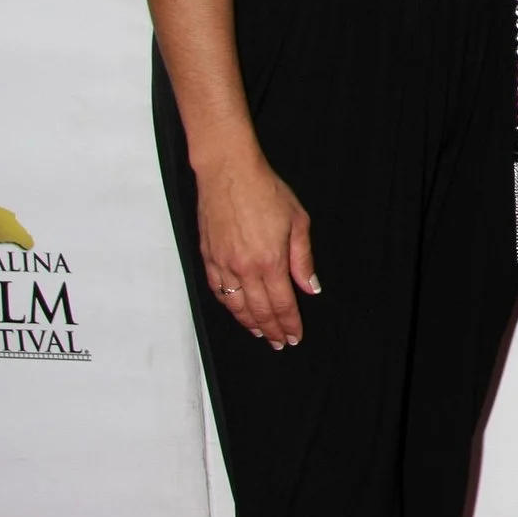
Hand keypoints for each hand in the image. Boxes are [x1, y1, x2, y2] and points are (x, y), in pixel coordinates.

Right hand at [194, 148, 317, 349]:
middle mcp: (244, 268)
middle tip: (279, 343)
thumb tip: (310, 287)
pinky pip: (218, 290)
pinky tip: (235, 310)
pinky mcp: (208, 257)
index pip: (282, 303)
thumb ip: (303, 259)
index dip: (289, 323)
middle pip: (258, 310)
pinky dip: (228, 305)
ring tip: (260, 333)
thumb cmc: (266, 191)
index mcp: (270, 261)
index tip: (294, 336)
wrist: (229, 173)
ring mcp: (223, 264)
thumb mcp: (298, 221)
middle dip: (271, 330)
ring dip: (248, 323)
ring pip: (235, 305)